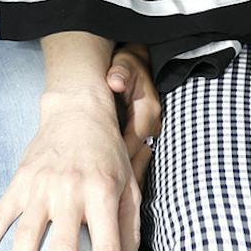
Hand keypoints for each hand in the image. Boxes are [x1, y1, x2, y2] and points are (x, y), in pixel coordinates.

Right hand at [0, 87, 139, 250]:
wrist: (77, 108)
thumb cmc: (107, 150)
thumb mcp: (128, 184)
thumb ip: (129, 229)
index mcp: (102, 193)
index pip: (106, 250)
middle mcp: (70, 191)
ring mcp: (40, 186)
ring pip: (26, 239)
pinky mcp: (19, 181)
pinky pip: (0, 215)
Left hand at [106, 43, 162, 184]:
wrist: (137, 66)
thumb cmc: (128, 66)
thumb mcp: (124, 64)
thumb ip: (120, 72)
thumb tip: (115, 81)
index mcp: (148, 110)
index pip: (133, 141)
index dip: (117, 156)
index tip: (98, 167)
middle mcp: (153, 124)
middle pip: (138, 157)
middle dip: (121, 172)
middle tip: (98, 183)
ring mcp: (150, 132)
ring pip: (139, 160)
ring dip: (124, 173)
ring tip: (104, 186)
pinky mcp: (144, 135)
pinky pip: (136, 156)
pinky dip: (126, 167)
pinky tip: (110, 177)